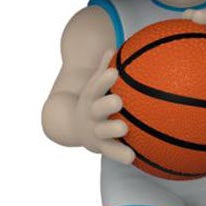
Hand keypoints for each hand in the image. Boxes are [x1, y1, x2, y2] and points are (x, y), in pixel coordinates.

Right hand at [74, 50, 133, 164]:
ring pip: (103, 133)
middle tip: (118, 101)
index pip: (96, 86)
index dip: (104, 79)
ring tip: (125, 129)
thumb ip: (103, 68)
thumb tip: (113, 48)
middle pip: (97, 109)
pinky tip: (135, 158)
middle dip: (106, 105)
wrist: (70, 126)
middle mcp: (92, 114)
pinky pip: (112, 152)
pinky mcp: (101, 147)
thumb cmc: (93, 99)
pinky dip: (121, 155)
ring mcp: (95, 132)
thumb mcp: (94, 84)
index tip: (114, 73)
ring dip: (113, 132)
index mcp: (91, 97)